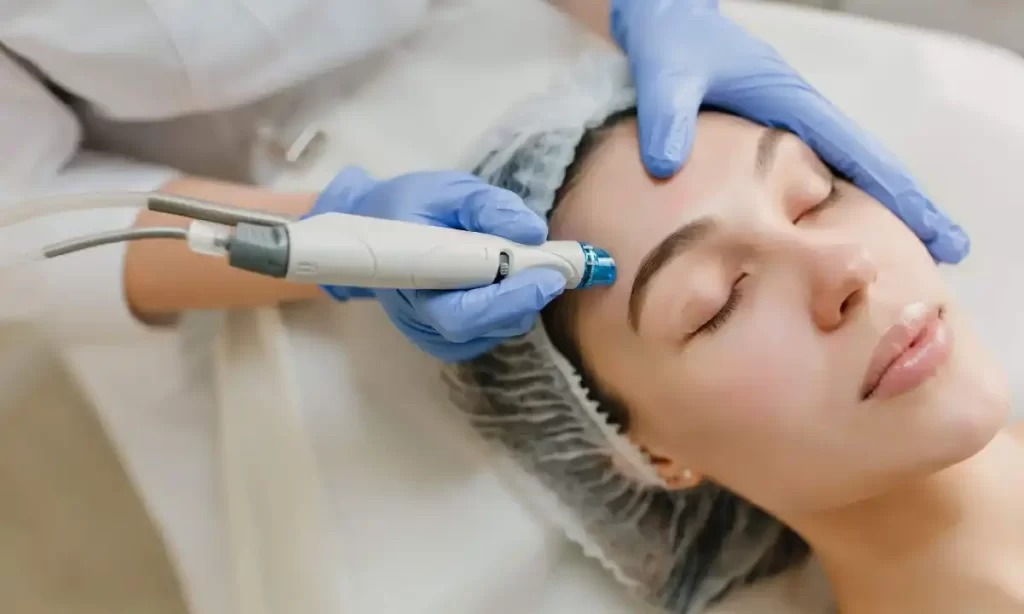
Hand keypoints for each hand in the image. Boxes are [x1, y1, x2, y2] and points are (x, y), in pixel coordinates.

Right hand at [308, 167, 566, 361]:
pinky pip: (490, 334)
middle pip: (480, 327)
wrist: (378, 229)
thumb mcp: (450, 190)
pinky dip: (511, 309)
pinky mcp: (447, 340)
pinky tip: (515, 283)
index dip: (507, 299)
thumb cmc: (413, 206)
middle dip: (525, 300)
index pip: (461, 311)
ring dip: (522, 302)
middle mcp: (418, 317)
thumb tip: (532, 230)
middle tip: (557, 270)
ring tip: (535, 267)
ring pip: (491, 332)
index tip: (548, 275)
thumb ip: (490, 206)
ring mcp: (432, 334)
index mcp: (409, 278)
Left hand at [610, 0, 968, 262]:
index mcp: (790, 104)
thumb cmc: (673, 42)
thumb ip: (667, 114)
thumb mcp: (668, 73)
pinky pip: (810, 176)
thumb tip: (665, 164)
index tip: (932, 230)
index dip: (896, 194)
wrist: (665, 23)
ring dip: (874, 210)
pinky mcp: (766, 141)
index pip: (856, 154)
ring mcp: (785, 131)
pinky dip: (833, 205)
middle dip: (906, 207)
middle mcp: (798, 119)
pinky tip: (836, 236)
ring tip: (908, 254)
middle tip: (946, 250)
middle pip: (864, 168)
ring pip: (841, 174)